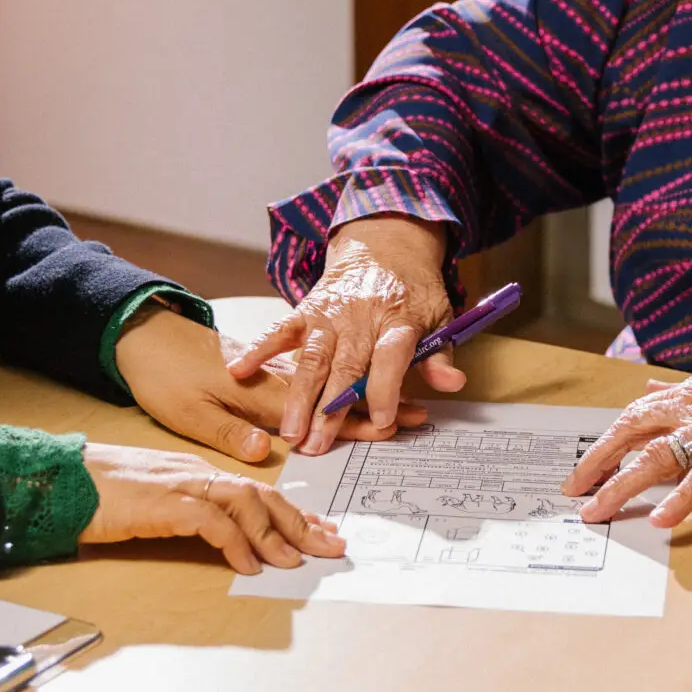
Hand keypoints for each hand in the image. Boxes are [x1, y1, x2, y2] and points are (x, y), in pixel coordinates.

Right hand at [75, 443, 345, 575]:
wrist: (57, 480)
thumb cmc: (97, 492)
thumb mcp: (153, 502)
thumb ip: (188, 513)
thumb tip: (223, 539)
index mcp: (196, 470)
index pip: (256, 489)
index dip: (292, 512)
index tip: (319, 531)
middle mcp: (195, 471)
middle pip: (262, 494)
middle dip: (301, 522)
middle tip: (332, 546)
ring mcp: (180, 484)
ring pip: (245, 503)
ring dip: (276, 534)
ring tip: (296, 561)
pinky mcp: (162, 503)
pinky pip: (211, 522)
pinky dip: (236, 543)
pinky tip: (250, 565)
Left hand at [120, 309, 423, 462]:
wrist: (141, 332)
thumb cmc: (160, 375)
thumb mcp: (185, 412)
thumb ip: (226, 432)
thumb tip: (260, 452)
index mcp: (260, 391)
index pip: (319, 407)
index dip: (356, 419)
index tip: (390, 424)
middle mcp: (274, 375)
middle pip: (338, 388)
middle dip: (378, 402)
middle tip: (415, 415)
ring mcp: (273, 365)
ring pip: (334, 375)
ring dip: (368, 387)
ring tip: (400, 397)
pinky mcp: (264, 360)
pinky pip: (312, 366)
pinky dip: (339, 376)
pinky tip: (359, 379)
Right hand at [227, 216, 462, 454]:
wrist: (385, 245)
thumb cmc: (414, 291)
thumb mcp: (440, 317)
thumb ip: (441, 355)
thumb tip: (453, 384)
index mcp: (398, 320)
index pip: (391, 357)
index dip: (386, 389)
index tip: (381, 421)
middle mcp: (360, 318)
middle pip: (345, 366)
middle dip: (329, 409)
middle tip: (317, 446)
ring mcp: (329, 314)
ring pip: (311, 358)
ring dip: (298, 396)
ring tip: (289, 432)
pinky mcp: (306, 310)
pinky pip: (280, 330)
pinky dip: (259, 348)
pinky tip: (239, 370)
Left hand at [565, 357, 691, 527]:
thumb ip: (685, 390)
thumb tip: (650, 388)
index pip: (636, 414)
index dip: (607, 440)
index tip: (586, 465)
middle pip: (630, 432)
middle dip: (596, 462)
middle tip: (574, 491)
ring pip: (654, 458)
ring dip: (621, 487)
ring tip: (598, 512)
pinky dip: (679, 501)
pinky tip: (660, 520)